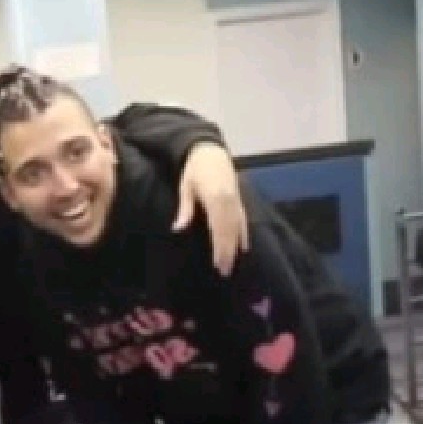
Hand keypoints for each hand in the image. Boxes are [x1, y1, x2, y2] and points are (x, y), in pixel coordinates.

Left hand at [173, 142, 248, 276]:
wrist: (210, 151)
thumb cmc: (194, 170)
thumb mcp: (186, 187)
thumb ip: (185, 208)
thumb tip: (178, 228)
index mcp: (216, 197)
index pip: (219, 227)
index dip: (220, 246)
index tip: (218, 263)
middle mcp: (229, 200)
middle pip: (230, 231)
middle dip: (228, 252)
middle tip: (224, 271)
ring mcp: (236, 200)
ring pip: (238, 228)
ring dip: (235, 247)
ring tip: (231, 265)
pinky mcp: (239, 200)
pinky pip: (243, 220)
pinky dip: (244, 234)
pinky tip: (244, 247)